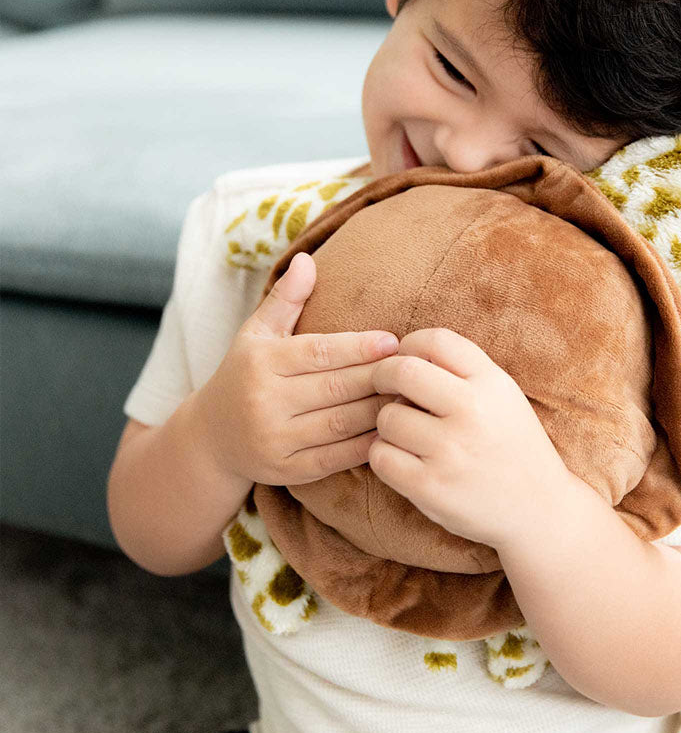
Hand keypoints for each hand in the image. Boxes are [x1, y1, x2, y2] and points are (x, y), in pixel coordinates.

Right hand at [192, 252, 399, 486]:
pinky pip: (336, 458)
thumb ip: (285, 298)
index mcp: (260, 363)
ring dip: (381, 411)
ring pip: (341, 425)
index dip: (359, 347)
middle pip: (336, 389)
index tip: (393, 341)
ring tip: (413, 397)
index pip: (319, 352)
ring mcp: (275, 441)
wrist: (211, 439)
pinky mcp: (287, 473)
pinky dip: (367, 445)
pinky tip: (394, 431)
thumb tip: (306, 259)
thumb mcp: (256, 333)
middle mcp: (264, 402)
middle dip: (379, 377)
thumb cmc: (243, 374)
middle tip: (416, 368)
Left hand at [369, 327, 573, 548]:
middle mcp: (472, 412)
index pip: (436, 340)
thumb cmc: (512, 445)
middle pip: (402, 371)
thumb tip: (404, 351)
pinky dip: (385, 455)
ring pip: (387, 417)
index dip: (410, 344)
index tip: (406, 358)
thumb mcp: (504, 396)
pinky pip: (381, 456)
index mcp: (492, 383)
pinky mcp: (430, 487)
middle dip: (384, 376)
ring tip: (406, 432)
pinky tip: (403, 457)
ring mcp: (450, 451)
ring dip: (388, 422)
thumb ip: (464, 370)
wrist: (539, 509)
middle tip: (386, 388)